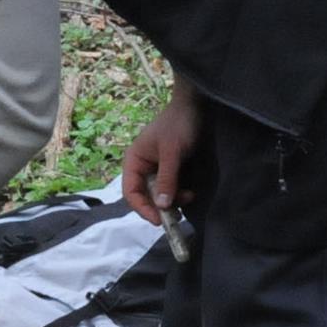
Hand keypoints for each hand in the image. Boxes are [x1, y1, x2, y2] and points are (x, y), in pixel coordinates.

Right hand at [121, 83, 205, 225]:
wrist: (195, 106)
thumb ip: (167, 178)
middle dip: (161, 206)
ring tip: (190, 196)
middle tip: (177, 215)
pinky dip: (180, 194)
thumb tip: (161, 206)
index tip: (158, 220)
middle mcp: (143, 167)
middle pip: (146, 196)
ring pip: (160, 195)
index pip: (131, 191)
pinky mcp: (172, 170)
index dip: (142, 208)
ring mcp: (157, 169)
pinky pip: (172, 189)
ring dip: (174, 200)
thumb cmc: (179, 124)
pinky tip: (191, 192)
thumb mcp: (172, 152)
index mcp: (134, 161)